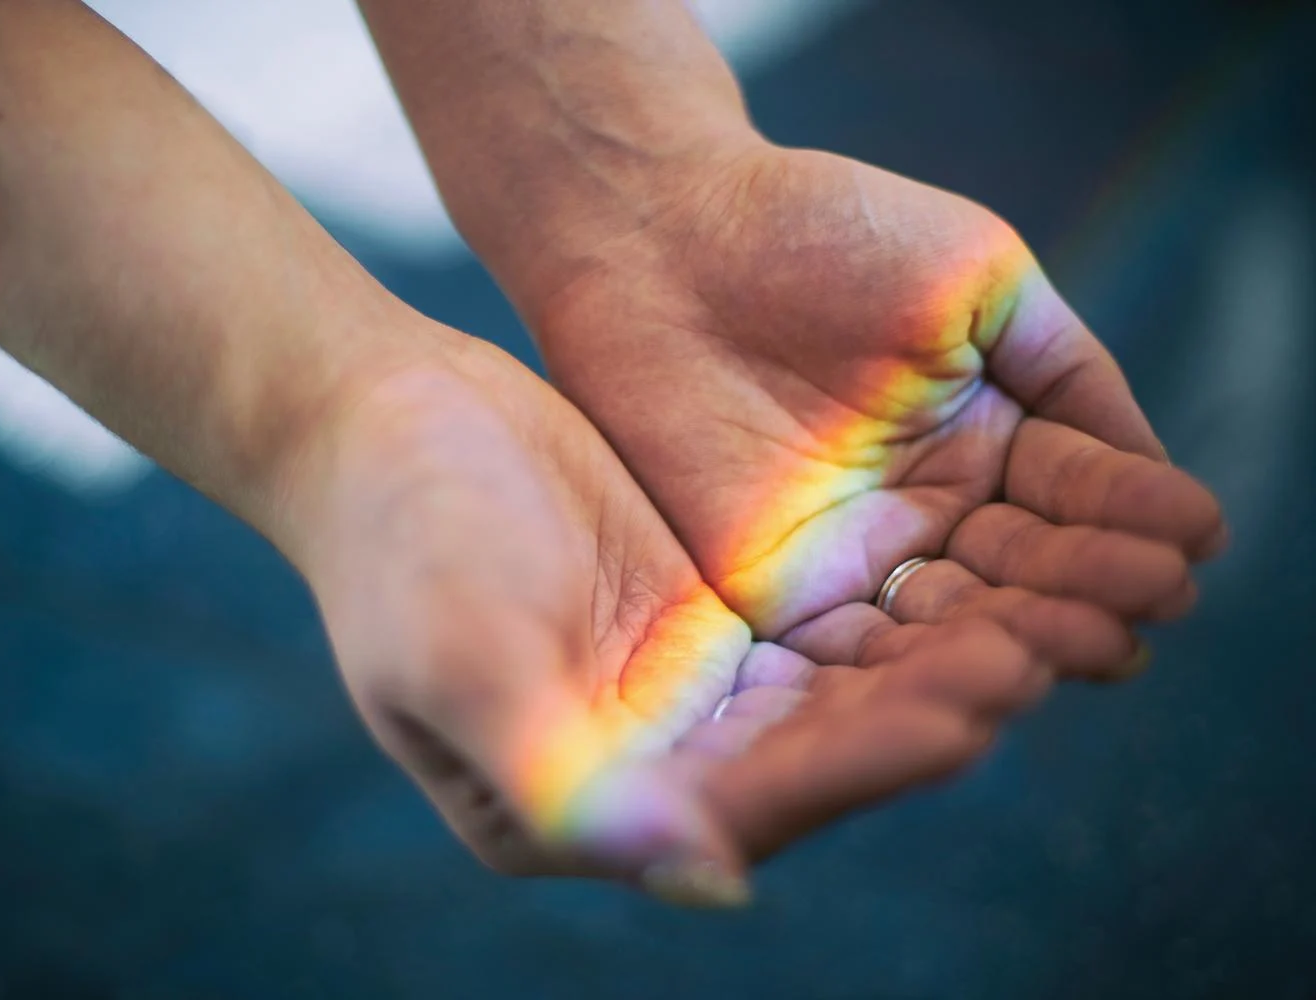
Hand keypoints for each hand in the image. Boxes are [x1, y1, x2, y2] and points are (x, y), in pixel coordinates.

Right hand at [280, 320, 1050, 900]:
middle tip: (1032, 658)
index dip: (853, 767)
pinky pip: (814, 635)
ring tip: (1030, 624)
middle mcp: (641, 769)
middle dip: (916, 715)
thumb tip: (708, 877)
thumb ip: (562, 771)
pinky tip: (963, 581)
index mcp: (576, 808)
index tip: (960, 716)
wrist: (376, 426)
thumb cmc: (395, 541)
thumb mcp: (462, 653)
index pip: (739, 806)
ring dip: (922, 668)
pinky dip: (888, 618)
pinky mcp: (701, 623)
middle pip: (804, 758)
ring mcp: (674, 696)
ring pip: (824, 699)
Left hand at [527, 143, 1225, 679]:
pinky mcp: (779, 596)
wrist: (664, 240)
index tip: (1192, 533)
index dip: (1133, 512)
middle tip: (1154, 600)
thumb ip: (1064, 371)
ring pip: (957, 620)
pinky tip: (977, 671)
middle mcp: (933, 507)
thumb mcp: (975, 280)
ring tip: (1094, 643)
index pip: (1079, 492)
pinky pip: (861, 649)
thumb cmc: (819, 230)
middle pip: (1028, 569)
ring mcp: (858, 555)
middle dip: (1092, 583)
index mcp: (989, 433)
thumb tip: (1153, 473)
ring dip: (1023, 635)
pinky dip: (918, 666)